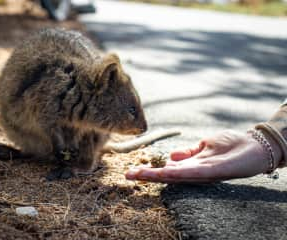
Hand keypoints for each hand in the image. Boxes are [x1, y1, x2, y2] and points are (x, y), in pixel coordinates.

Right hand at [125, 130, 279, 182]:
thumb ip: (189, 152)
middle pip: (167, 175)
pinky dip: (177, 173)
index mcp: (191, 165)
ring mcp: (203, 172)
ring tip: (138, 175)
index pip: (167, 169)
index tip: (133, 170)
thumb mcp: (205, 145)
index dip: (150, 170)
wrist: (255, 146)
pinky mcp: (214, 171)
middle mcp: (194, 172)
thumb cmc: (231, 145)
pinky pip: (192, 173)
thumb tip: (170, 157)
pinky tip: (164, 171)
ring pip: (176, 176)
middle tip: (127, 175)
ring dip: (156, 176)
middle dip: (147, 175)